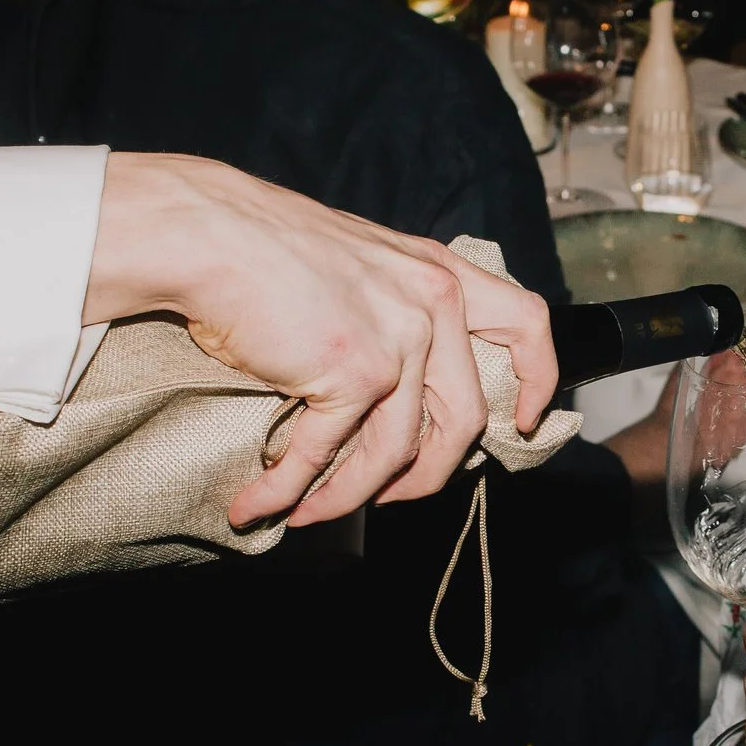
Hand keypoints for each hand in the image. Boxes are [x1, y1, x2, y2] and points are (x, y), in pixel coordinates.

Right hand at [83, 153, 554, 526]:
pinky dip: (290, 490)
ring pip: (397, 452)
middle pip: (465, 419)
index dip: (536, 377)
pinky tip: (261, 503)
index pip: (526, 323)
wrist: (210, 233)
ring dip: (350, 496)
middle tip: (390, 496)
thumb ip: (394, 310)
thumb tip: (395, 388)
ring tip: (310, 512)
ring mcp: (399, 339)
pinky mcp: (355, 371)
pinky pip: (328, 455)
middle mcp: (433, 303)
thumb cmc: (265, 249)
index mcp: (439, 273)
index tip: (522, 419)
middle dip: (428, 475)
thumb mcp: (361, 264)